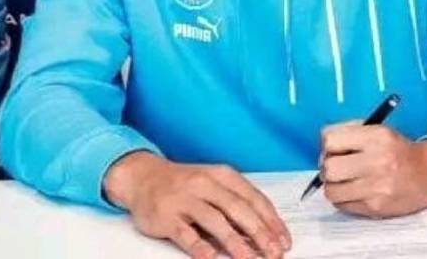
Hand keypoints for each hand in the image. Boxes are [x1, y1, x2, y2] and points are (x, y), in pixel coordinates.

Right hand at [103, 152, 290, 258]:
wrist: (142, 176)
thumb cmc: (183, 183)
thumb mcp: (211, 182)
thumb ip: (235, 202)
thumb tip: (264, 232)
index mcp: (220, 175)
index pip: (252, 197)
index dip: (271, 220)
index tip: (284, 240)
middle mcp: (203, 184)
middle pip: (237, 209)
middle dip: (259, 233)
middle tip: (274, 253)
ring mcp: (184, 199)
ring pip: (215, 221)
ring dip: (235, 243)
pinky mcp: (166, 215)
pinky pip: (186, 234)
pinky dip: (200, 247)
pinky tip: (211, 257)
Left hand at [320, 122, 426, 217]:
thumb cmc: (397, 150)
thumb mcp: (377, 130)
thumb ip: (348, 133)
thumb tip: (322, 147)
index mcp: (376, 137)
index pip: (330, 140)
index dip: (327, 144)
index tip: (333, 148)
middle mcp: (378, 162)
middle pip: (329, 167)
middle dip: (327, 166)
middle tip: (335, 166)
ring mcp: (377, 187)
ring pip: (332, 190)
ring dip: (333, 185)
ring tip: (343, 180)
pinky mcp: (377, 207)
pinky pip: (343, 205)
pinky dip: (343, 198)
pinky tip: (353, 190)